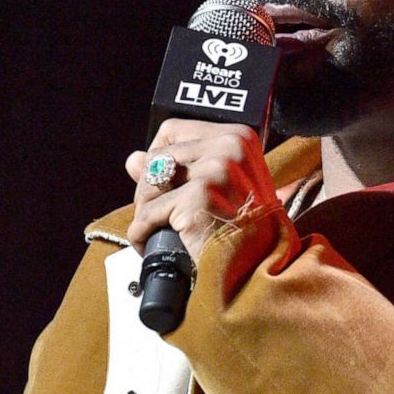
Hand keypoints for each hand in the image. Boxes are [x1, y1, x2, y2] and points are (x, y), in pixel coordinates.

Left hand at [125, 120, 278, 260]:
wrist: (260, 264)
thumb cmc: (246, 229)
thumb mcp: (220, 186)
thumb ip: (179, 166)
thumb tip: (134, 159)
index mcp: (237, 137)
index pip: (173, 129)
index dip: (158, 155)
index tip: (160, 180)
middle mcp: (229, 147)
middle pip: (157, 156)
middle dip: (148, 188)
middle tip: (157, 214)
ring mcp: (215, 170)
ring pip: (150, 183)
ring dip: (144, 210)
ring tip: (155, 229)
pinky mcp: (198, 197)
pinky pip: (149, 213)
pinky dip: (142, 232)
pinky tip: (148, 243)